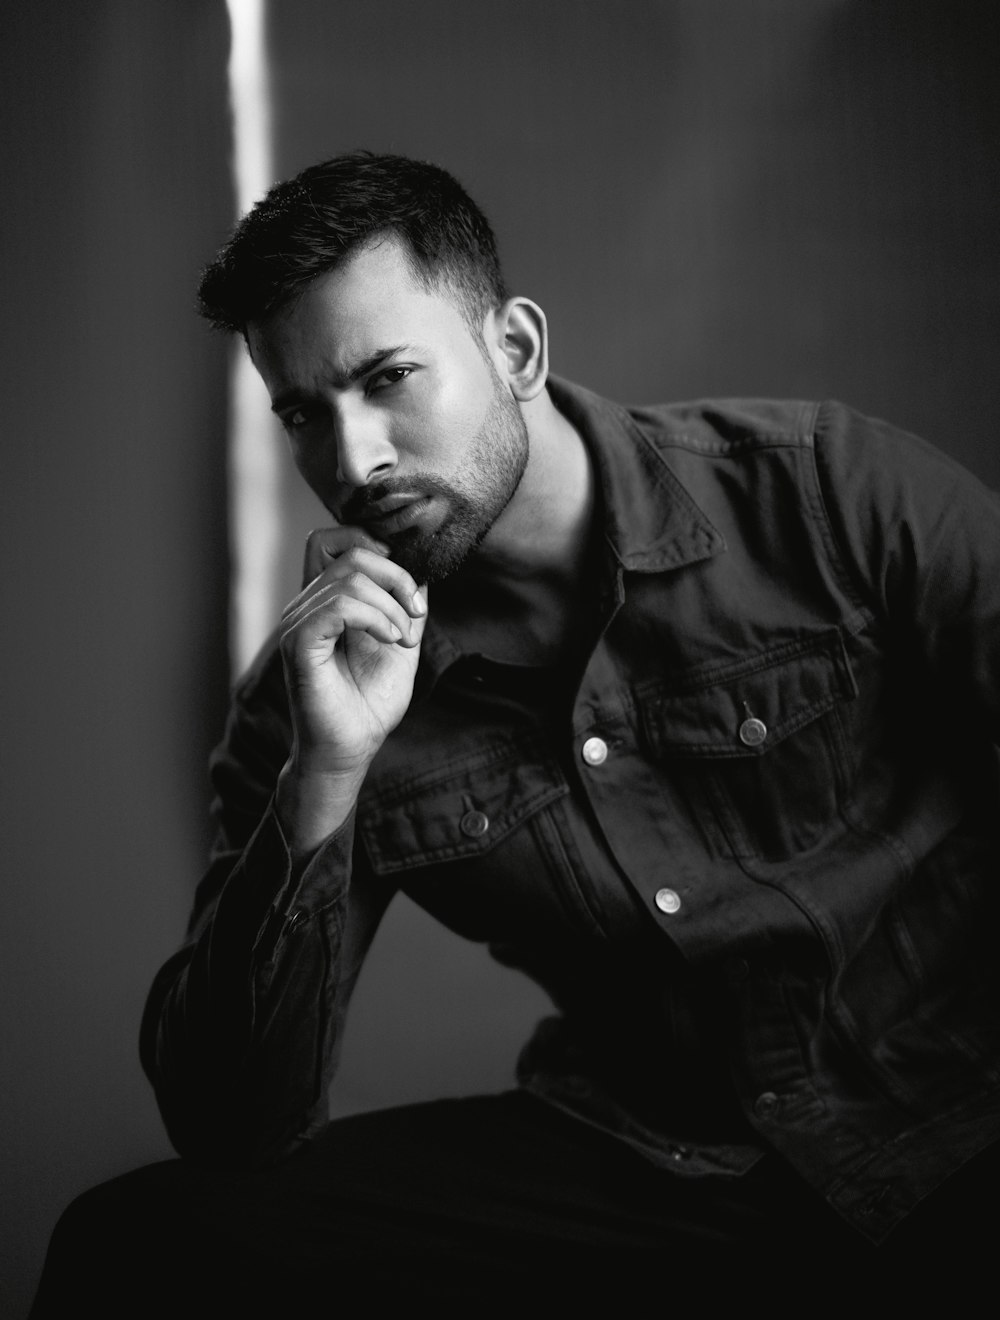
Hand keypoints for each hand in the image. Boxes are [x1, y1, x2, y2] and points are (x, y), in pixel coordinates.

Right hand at [275, 525, 427, 851]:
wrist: (352, 747)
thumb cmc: (370, 702)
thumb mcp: (402, 643)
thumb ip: (407, 606)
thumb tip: (421, 571)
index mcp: (326, 600)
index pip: (335, 540)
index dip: (377, 548)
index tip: (409, 589)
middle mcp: (307, 605)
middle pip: (351, 553)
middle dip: (397, 578)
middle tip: (415, 616)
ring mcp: (299, 622)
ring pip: (349, 579)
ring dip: (391, 607)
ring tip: (403, 638)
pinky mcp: (299, 643)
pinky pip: (338, 605)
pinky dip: (374, 617)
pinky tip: (389, 640)